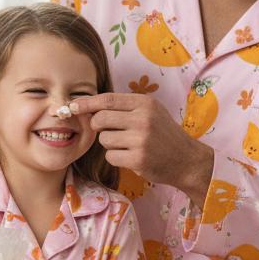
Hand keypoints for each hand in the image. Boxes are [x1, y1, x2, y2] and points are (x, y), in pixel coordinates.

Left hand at [68, 92, 213, 205]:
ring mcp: (141, 139)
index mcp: (145, 103)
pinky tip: (132, 157)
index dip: (87, 103)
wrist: (186, 160)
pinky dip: (116, 158)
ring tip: (128, 145)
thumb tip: (89, 106)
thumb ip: (125, 107)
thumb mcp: (151, 112)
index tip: (72, 106)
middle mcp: (143, 119)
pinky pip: (110, 156)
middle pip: (100, 119)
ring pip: (104, 139)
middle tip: (109, 131)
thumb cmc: (164, 134)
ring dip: (110, 144)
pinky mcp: (138, 158)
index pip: (108, 100)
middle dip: (98, 126)